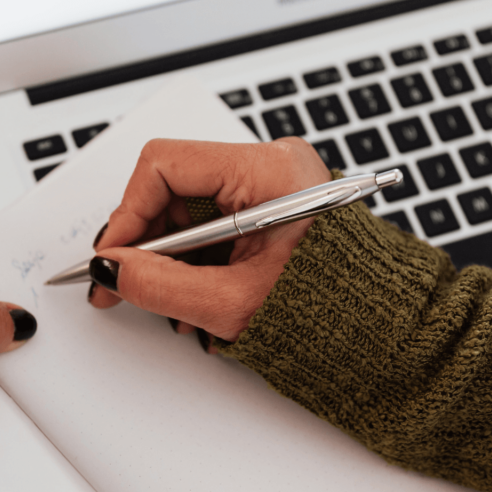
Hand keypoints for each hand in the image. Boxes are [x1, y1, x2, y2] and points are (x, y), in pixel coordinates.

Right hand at [89, 138, 330, 343]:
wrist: (379, 327)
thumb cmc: (331, 309)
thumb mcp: (232, 301)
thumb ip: (161, 284)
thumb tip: (113, 269)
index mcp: (270, 170)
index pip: (165, 165)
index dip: (129, 212)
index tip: (113, 255)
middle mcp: (271, 164)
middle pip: (173, 186)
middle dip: (145, 240)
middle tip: (123, 281)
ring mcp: (270, 183)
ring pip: (187, 207)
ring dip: (167, 255)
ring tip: (168, 300)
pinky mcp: (269, 204)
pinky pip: (210, 220)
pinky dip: (193, 257)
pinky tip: (191, 291)